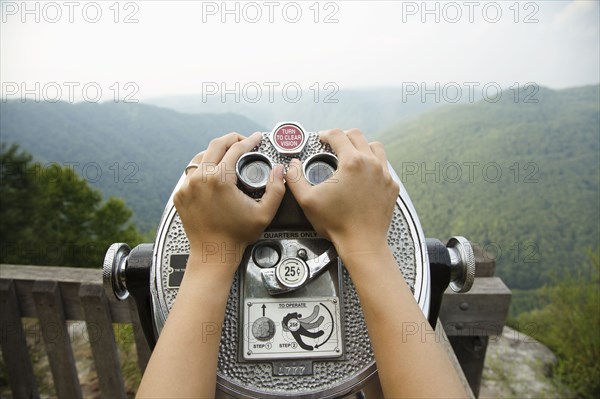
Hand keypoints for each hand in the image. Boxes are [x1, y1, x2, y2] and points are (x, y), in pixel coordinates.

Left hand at [174, 132, 284, 266]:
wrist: (213, 252)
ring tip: (227, 155)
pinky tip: (212, 172)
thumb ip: (276, 189)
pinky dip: (202, 168)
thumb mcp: (264, 213)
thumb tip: (280, 170)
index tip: (256, 138)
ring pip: (201, 156)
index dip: (249, 141)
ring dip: (215, 152)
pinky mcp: (181, 194)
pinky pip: (191, 172)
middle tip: (243, 140)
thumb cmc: (235, 236)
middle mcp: (200, 179)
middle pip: (216, 145)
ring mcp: (187, 186)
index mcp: (219, 179)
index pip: (236, 149)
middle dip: (232, 139)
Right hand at [287, 129, 398, 262]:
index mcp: (351, 162)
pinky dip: (374, 165)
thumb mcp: (307, 200)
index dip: (326, 134)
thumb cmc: (337, 224)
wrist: (362, 243)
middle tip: (334, 144)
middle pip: (358, 136)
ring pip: (376, 148)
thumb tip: (292, 165)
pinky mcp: (391, 187)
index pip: (338, 135)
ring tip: (352, 154)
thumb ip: (294, 178)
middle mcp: (371, 164)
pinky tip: (365, 174)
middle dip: (343, 137)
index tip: (321, 137)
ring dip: (362, 146)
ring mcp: (384, 175)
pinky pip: (384, 167)